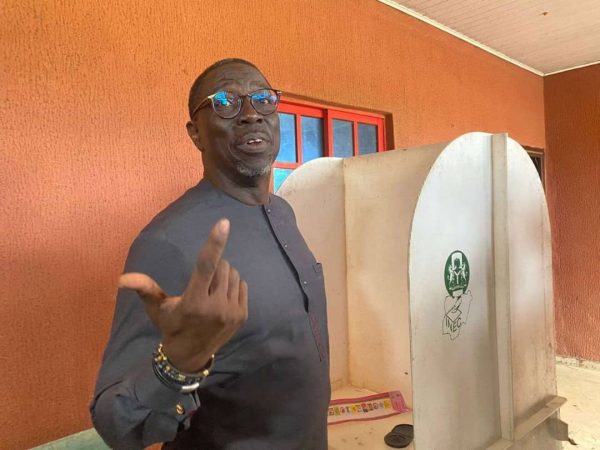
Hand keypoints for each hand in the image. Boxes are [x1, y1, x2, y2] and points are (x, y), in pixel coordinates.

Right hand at [118, 219, 247, 372]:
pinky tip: (221, 299)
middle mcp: (215, 307)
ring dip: (223, 276)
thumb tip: (120, 280)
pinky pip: (242, 285)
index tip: (224, 223)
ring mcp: (232, 312)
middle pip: (222, 266)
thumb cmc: (170, 326)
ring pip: (234, 274)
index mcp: (193, 302)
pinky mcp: (242, 315)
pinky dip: (232, 286)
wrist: (190, 356)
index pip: (205, 266)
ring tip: (210, 292)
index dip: (214, 242)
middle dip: (214, 267)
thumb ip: (144, 289)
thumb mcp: (156, 308)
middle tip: (201, 284)